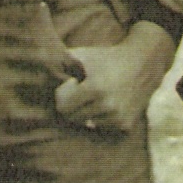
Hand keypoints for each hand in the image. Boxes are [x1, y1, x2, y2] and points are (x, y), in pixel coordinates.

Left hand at [52, 23, 174, 134]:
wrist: (143, 65)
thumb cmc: (108, 58)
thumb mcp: (84, 54)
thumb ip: (61, 61)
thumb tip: (39, 65)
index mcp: (95, 88)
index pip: (62, 106)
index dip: (64, 93)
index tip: (73, 84)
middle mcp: (107, 107)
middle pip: (71, 118)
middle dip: (71, 105)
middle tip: (83, 92)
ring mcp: (117, 118)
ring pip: (85, 124)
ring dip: (86, 113)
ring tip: (96, 97)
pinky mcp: (125, 126)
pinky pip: (100, 128)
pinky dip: (100, 119)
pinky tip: (107, 105)